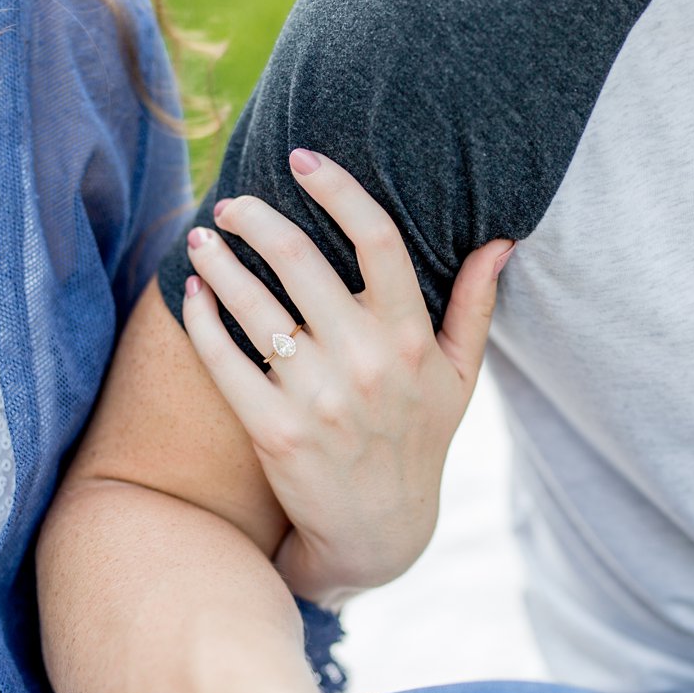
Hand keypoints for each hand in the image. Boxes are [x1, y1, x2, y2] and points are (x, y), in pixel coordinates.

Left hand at [180, 150, 510, 604]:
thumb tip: (500, 240)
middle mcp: (366, 363)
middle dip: (256, 218)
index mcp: (411, 339)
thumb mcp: (459, 378)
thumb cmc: (417, 442)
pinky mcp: (273, 433)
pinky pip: (224, 358)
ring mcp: (318, 399)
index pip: (378, 239)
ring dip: (220, 259)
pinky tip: (193, 290)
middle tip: (232, 203)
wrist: (377, 534)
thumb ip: (476, 305)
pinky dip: (202, 317)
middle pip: (301, 259)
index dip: (338, 189)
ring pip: (254, 304)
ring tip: (202, 237)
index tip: (302, 158)